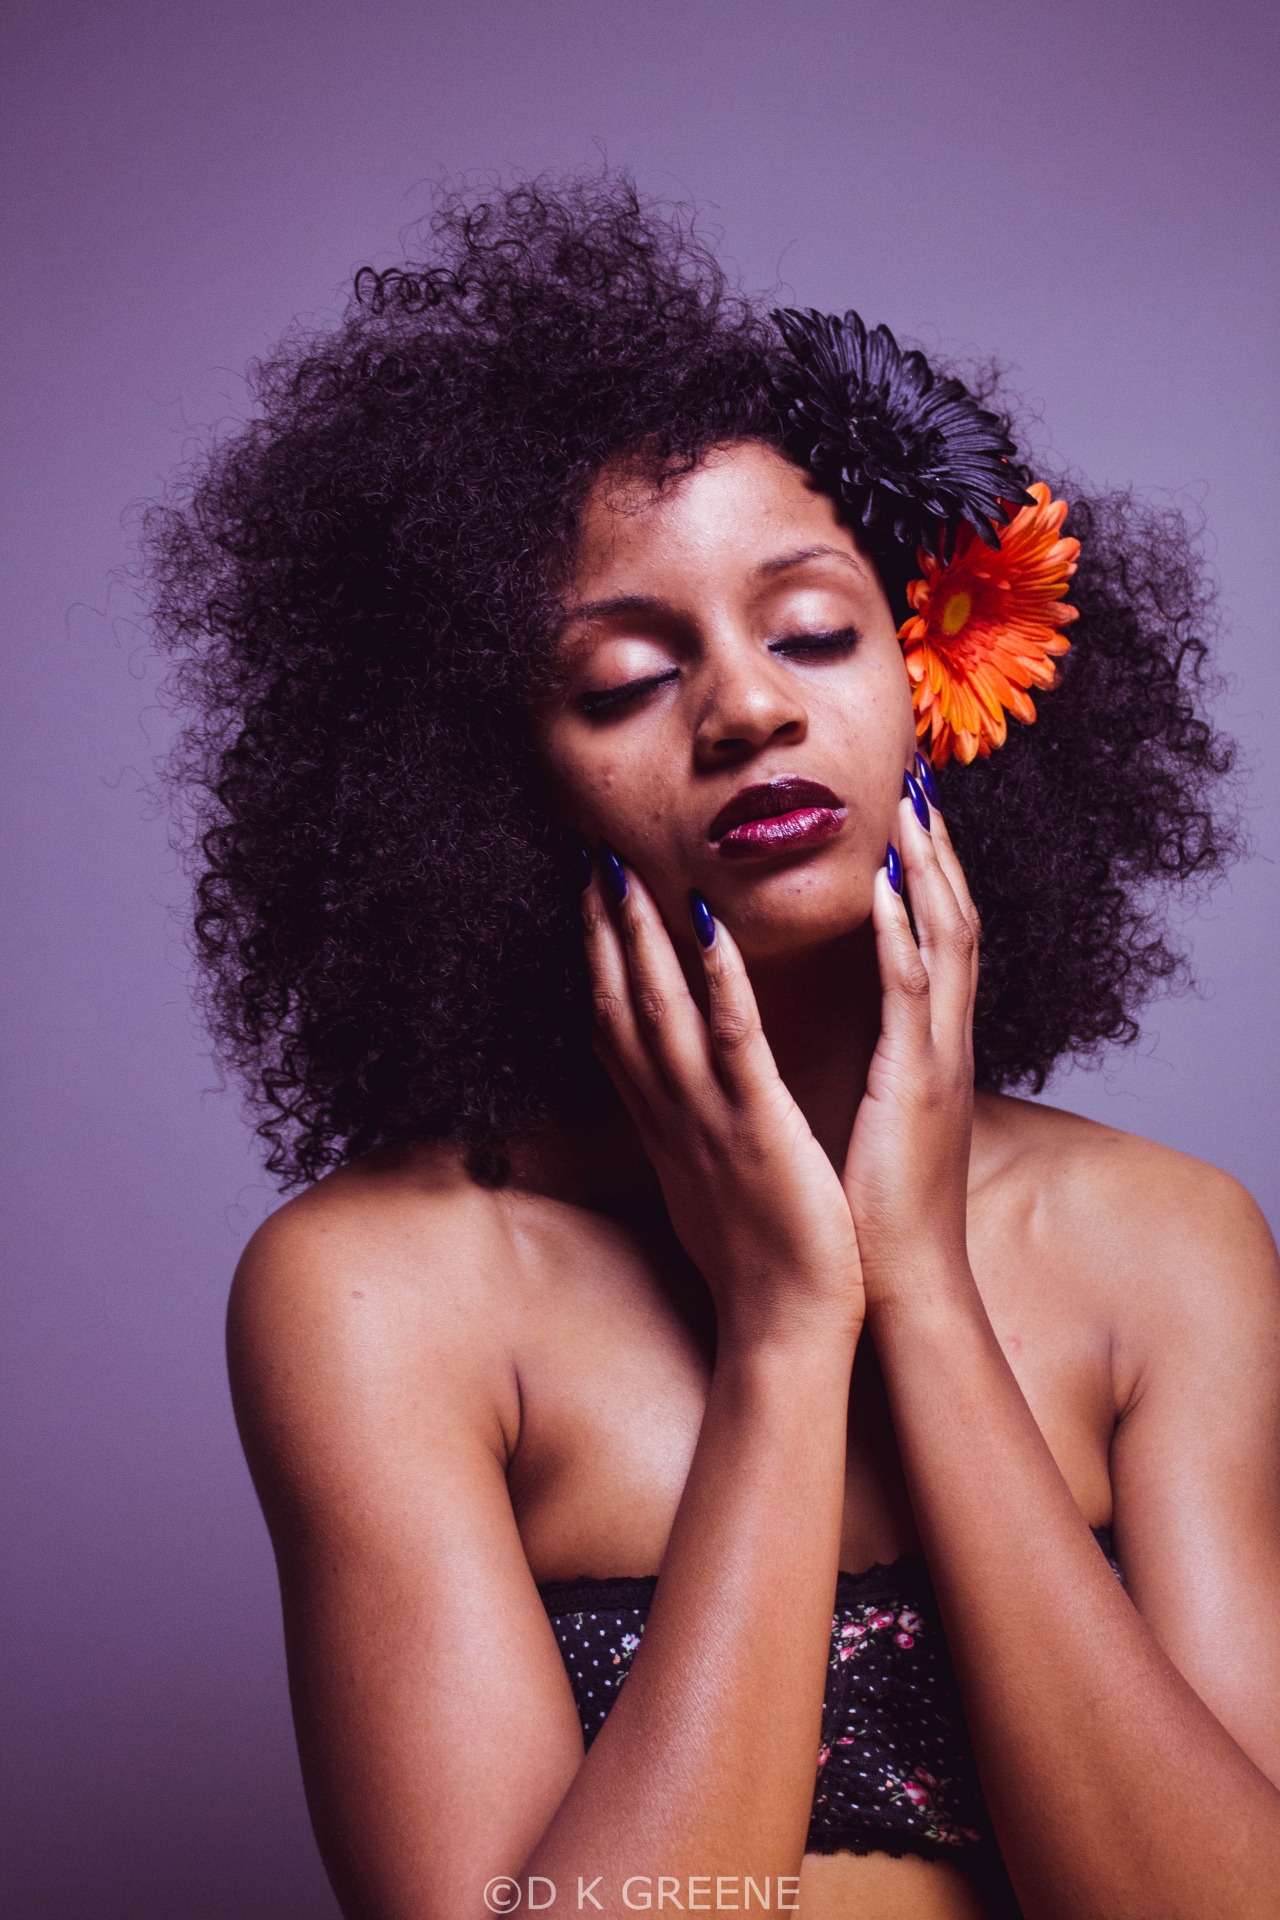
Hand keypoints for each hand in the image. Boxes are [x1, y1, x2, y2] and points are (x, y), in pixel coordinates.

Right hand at [582, 854, 863, 1353]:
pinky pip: (732, 1043)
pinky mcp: (755, 1127)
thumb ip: (685, 1123)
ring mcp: (707, 1117)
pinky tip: (706, 928)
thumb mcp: (705, 1178)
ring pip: (660, 1010)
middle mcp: (669, 1111)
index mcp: (662, 1120)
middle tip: (588, 851)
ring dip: (639, 935)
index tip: (589, 892)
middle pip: (619, 1002)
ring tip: (623, 867)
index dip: (598, 953)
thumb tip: (671, 1091)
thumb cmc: (755, 1255)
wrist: (784, 1327)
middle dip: (602, 926)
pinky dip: (715, 983)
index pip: (616, 1019)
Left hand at [841, 780, 980, 1307]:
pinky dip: (900, 932)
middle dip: (932, 843)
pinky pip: (913, 994)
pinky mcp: (916, 1084)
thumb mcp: (875, 1115)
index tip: (899, 806)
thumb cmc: (874, 1205)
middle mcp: (941, 1040)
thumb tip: (845, 1026)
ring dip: (922, 864)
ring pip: (942, 937)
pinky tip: (882, 883)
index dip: (922, 867)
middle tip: (915, 772)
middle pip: (948, 915)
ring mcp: (935, 1058)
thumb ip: (875, 1059)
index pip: (932, 933)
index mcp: (926, 1046)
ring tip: (905, 799)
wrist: (897, 1284)